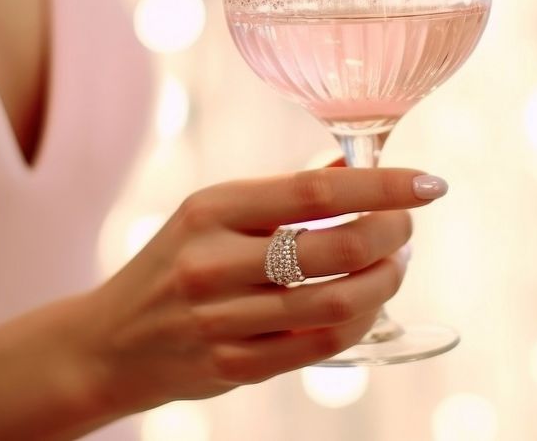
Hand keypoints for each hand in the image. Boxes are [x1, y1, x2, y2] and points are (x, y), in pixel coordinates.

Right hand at [71, 167, 446, 414]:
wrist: (108, 342)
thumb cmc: (175, 264)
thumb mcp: (212, 214)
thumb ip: (283, 195)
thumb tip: (357, 169)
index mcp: (210, 210)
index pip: (314, 191)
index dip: (382, 186)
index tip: (429, 183)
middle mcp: (212, 262)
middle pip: (337, 249)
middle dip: (393, 235)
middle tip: (408, 228)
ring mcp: (220, 320)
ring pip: (338, 303)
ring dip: (386, 282)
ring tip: (396, 264)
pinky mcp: (232, 366)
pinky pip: (320, 346)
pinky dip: (360, 322)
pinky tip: (369, 303)